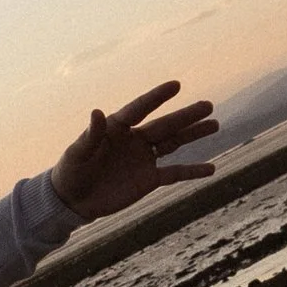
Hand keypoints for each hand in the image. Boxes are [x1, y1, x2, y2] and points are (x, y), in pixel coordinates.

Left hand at [49, 79, 218, 220]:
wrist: (73, 200)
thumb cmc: (71, 171)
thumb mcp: (77, 153)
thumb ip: (91, 135)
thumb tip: (97, 112)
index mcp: (117, 128)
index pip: (140, 109)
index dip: (157, 97)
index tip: (176, 85)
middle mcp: (135, 139)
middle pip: (165, 125)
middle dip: (186, 116)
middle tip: (208, 106)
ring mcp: (144, 159)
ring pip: (174, 143)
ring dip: (194, 134)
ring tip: (215, 124)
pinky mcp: (149, 179)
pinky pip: (175, 173)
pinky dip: (192, 171)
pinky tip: (211, 168)